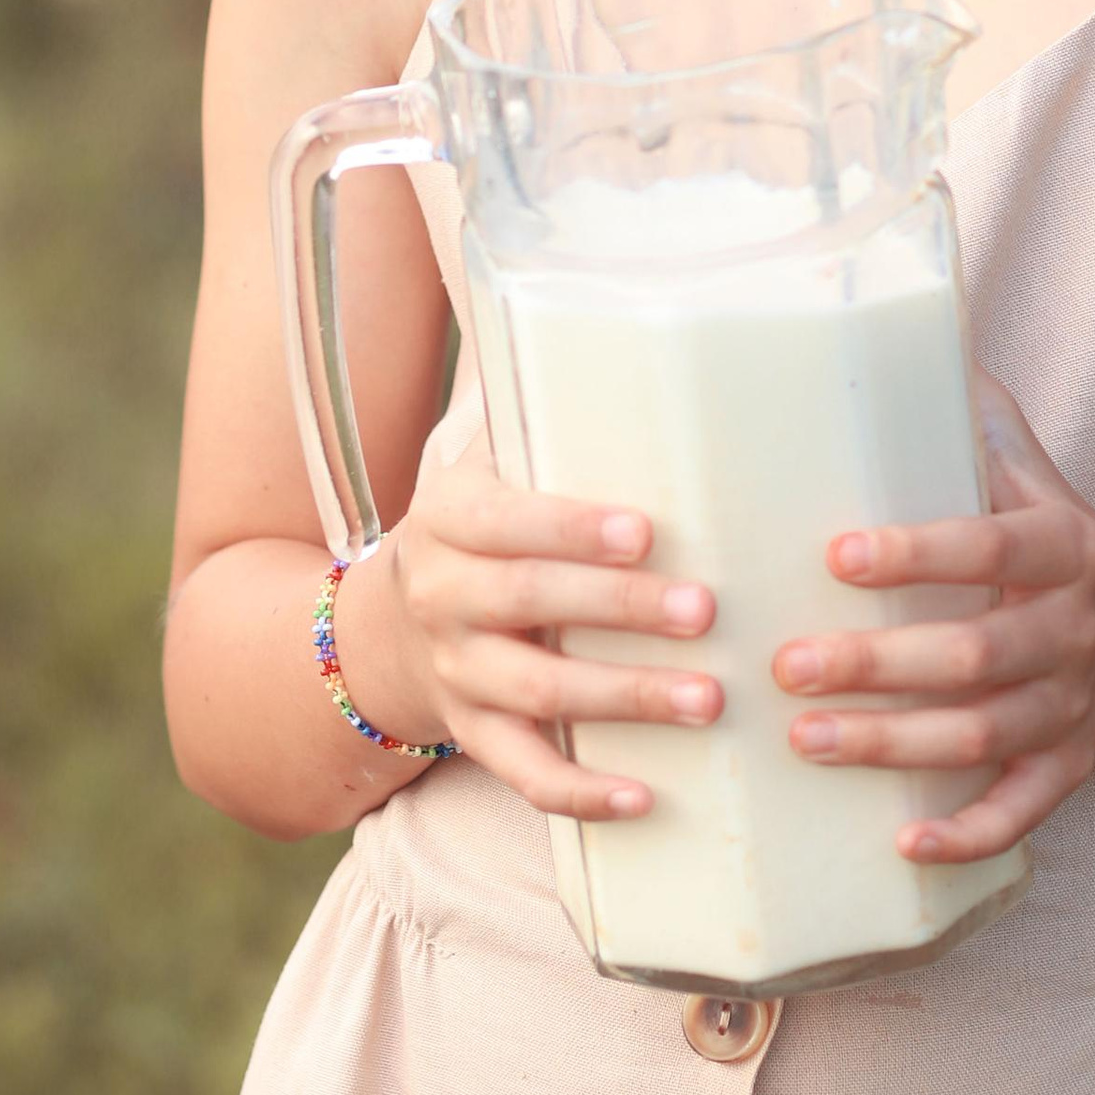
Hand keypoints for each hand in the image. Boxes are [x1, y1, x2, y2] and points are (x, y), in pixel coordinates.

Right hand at [345, 437, 721, 822]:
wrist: (384, 627)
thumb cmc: (479, 522)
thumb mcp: (481, 455)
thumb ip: (532, 400)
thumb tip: (598, 297)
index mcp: (452, 515)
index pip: (510, 520)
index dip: (575, 527)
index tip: (648, 530)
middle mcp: (444, 594)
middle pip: (531, 604)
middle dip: (621, 612)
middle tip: (707, 612)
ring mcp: (457, 672)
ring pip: (537, 695)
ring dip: (625, 701)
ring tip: (710, 702)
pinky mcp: (473, 736)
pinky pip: (523, 775)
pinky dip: (582, 794)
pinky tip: (648, 798)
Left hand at [773, 375, 1094, 864]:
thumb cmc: (1034, 523)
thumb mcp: (1017, 454)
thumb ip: (957, 397)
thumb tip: (892, 302)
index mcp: (1062, 543)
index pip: (991, 545)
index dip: (918, 554)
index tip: (835, 555)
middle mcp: (1075, 628)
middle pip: (978, 657)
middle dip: (879, 665)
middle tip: (785, 664)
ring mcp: (1075, 705)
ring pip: (985, 737)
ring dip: (893, 747)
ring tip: (801, 741)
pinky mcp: (1068, 767)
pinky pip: (1023, 812)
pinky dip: (969, 834)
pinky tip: (902, 845)